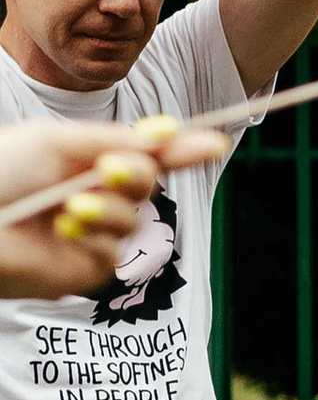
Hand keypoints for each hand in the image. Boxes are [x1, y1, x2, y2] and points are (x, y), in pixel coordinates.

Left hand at [0, 120, 220, 300]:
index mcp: (82, 162)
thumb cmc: (0, 175)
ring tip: (70, 207)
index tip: (214, 142)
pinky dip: (96, 236)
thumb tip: (168, 131)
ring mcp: (90, 234)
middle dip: (137, 174)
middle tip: (109, 170)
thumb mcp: (56, 142)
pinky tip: (64, 230)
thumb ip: (113, 138)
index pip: (141, 155)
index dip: (179, 150)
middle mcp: (90, 196)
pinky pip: (117, 251)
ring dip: (109, 208)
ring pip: (136, 218)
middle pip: (148, 184)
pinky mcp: (85, 269)